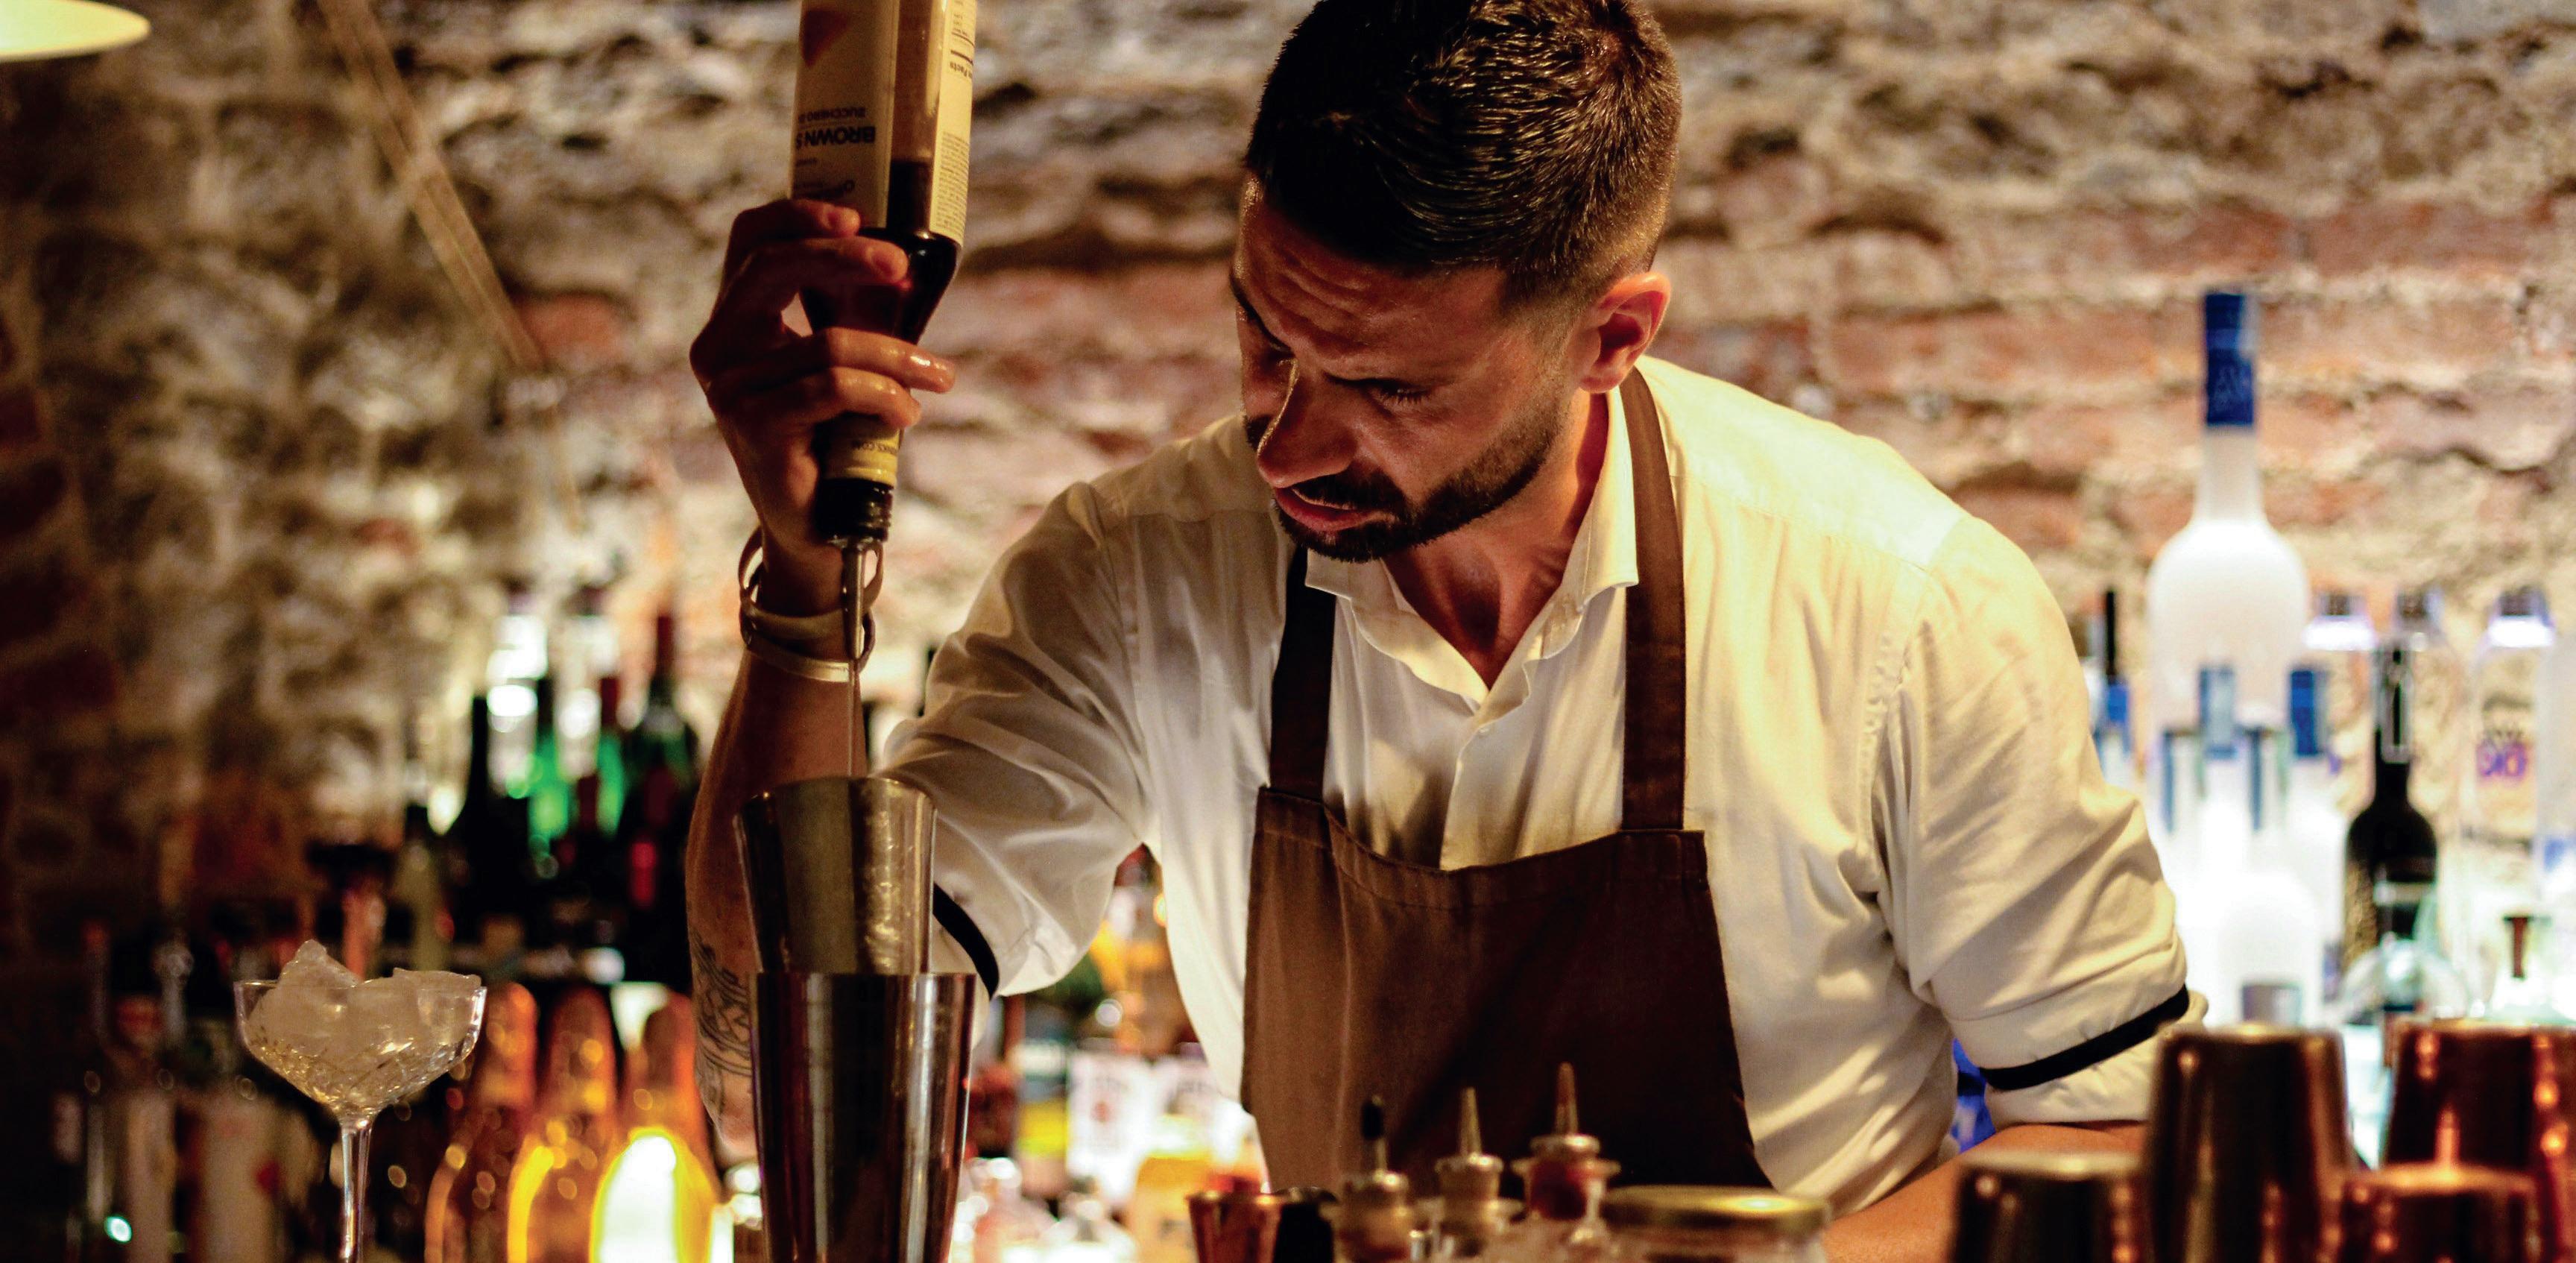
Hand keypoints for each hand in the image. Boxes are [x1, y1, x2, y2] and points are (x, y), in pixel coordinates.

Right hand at [690, 198, 958, 611]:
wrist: (817, 524)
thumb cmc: (834, 437)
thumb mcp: (840, 362)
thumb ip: (851, 314)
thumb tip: (900, 269)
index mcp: (735, 320)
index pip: (750, 239)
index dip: (799, 214)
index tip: (858, 216)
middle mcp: (718, 347)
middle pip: (775, 266)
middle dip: (848, 257)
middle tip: (902, 270)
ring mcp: (728, 386)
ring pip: (828, 342)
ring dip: (897, 357)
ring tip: (936, 379)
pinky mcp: (752, 424)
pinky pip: (834, 387)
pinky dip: (885, 397)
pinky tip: (907, 416)